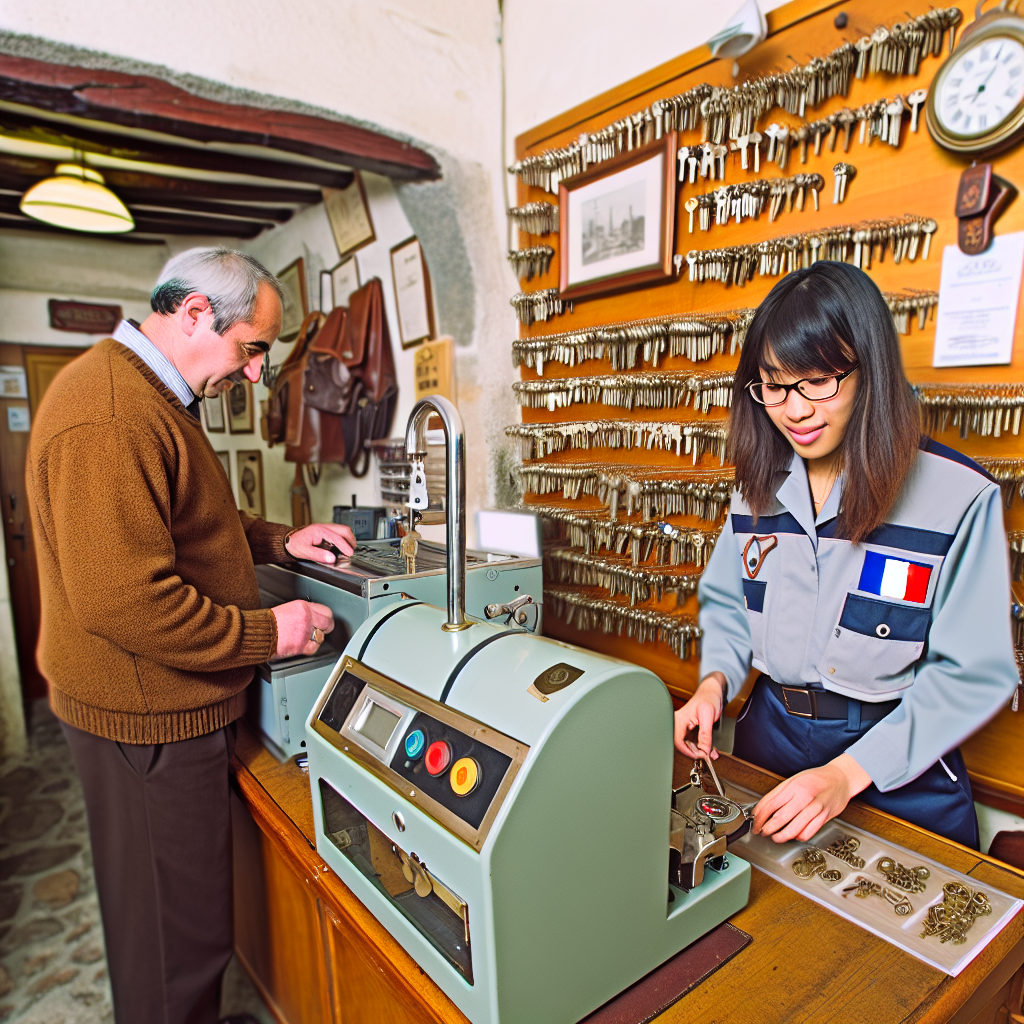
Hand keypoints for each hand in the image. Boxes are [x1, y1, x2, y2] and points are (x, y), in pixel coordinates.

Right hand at [270, 600, 334, 658]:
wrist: (258, 632)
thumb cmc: (268, 622)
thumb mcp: (287, 609)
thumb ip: (302, 612)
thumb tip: (311, 617)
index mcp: (302, 607)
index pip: (325, 611)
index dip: (327, 617)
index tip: (326, 620)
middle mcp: (305, 618)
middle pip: (327, 623)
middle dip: (327, 628)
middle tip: (324, 630)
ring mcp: (304, 632)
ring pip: (321, 637)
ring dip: (317, 638)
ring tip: (309, 638)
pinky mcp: (300, 645)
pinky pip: (313, 648)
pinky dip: (310, 648)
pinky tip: (305, 646)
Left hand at [284, 523, 355, 563]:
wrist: (289, 540)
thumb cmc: (295, 544)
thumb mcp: (305, 552)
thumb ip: (319, 555)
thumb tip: (332, 559)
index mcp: (319, 530)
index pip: (337, 538)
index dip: (345, 546)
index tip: (349, 554)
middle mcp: (324, 527)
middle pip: (344, 529)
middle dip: (351, 540)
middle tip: (352, 551)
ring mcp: (325, 527)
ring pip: (343, 529)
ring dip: (348, 538)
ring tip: (349, 549)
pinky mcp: (326, 530)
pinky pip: (339, 532)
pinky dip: (344, 538)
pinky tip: (342, 546)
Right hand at [673, 673, 726, 759]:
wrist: (712, 692)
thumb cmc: (708, 698)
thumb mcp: (708, 716)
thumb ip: (705, 734)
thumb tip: (704, 750)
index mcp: (679, 720)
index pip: (678, 741)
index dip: (689, 751)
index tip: (700, 755)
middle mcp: (679, 725)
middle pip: (683, 746)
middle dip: (696, 753)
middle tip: (708, 755)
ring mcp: (685, 729)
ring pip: (689, 746)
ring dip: (701, 752)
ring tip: (712, 753)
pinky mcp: (691, 731)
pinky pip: (695, 743)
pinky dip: (703, 748)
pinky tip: (711, 750)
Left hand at [752, 753, 871, 842]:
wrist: (840, 778)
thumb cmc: (815, 778)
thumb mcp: (793, 780)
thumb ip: (778, 794)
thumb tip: (762, 809)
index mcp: (793, 786)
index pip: (770, 804)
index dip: (759, 817)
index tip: (755, 823)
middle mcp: (805, 797)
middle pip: (780, 818)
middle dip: (768, 828)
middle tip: (762, 832)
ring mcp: (816, 808)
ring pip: (794, 829)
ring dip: (781, 836)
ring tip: (776, 837)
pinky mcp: (825, 817)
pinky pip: (808, 833)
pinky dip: (798, 837)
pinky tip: (794, 834)